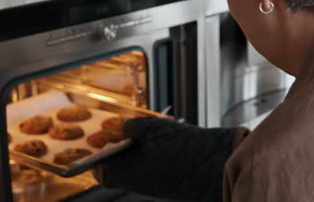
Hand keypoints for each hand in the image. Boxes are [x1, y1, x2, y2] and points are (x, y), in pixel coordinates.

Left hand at [93, 117, 248, 201]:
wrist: (217, 163)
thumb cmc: (186, 147)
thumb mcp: (154, 128)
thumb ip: (131, 127)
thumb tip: (120, 128)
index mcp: (131, 173)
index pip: (102, 171)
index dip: (96, 156)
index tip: (98, 142)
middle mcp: (140, 184)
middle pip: (117, 172)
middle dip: (116, 154)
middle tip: (121, 136)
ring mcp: (154, 186)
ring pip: (134, 171)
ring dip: (133, 155)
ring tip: (142, 137)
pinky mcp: (167, 183)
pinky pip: (149, 172)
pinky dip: (148, 159)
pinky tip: (157, 145)